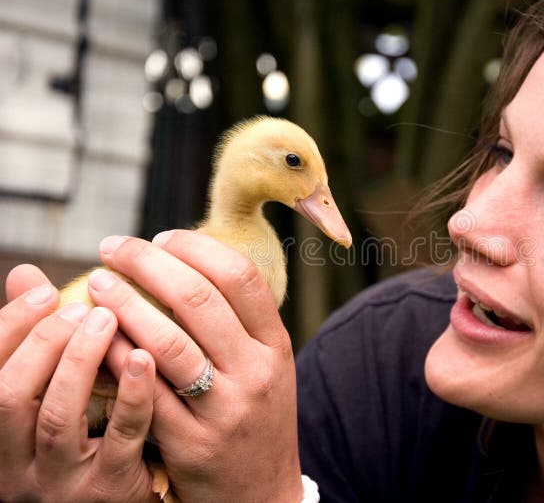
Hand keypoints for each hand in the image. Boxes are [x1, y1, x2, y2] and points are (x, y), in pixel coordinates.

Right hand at [0, 264, 157, 501]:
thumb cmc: (86, 439)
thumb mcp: (54, 397)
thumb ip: (38, 342)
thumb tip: (25, 273)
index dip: (9, 329)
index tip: (45, 290)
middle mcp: (16, 463)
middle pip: (9, 397)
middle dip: (43, 343)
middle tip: (82, 304)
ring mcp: (60, 480)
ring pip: (58, 416)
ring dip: (80, 360)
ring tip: (109, 318)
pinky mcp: (108, 489)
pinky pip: (119, 438)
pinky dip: (131, 394)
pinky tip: (143, 357)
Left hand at [90, 231, 302, 501]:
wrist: (262, 491)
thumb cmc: (255, 417)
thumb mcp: (266, 366)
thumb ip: (236, 322)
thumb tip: (185, 263)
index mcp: (276, 345)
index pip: (240, 277)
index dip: (197, 248)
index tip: (162, 237)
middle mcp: (256, 372)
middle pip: (200, 300)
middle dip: (149, 264)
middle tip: (114, 248)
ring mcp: (225, 409)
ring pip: (168, 343)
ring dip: (124, 305)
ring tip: (97, 284)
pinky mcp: (192, 443)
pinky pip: (145, 391)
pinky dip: (117, 358)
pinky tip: (97, 338)